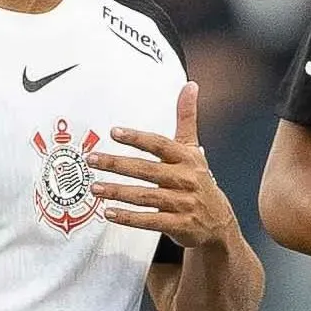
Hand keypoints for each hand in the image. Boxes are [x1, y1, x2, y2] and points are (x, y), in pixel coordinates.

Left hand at [92, 85, 234, 247]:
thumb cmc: (198, 180)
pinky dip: (129, 218)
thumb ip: (186, 118)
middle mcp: (186, 179)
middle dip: (117, 164)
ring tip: (94, 188)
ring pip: (145, 196)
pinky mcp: (179, 225)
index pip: (159, 144)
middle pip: (147, 170)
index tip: (114, 132)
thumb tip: (190, 85)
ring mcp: (183, 204)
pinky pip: (150, 221)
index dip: (137, 138)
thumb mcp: (193, 149)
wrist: (218, 222)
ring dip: (118, 192)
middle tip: (92, 160)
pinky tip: (109, 213)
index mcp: (187, 158)